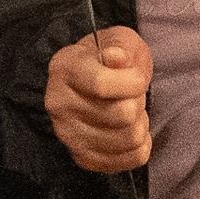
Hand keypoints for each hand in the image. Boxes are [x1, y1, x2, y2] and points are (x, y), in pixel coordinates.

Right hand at [42, 26, 153, 172]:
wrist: (94, 82)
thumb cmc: (111, 60)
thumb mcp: (119, 40)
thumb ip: (120, 47)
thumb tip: (117, 58)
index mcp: (64, 68)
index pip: (101, 84)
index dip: (133, 82)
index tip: (138, 77)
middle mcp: (58, 104)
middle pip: (121, 115)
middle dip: (138, 101)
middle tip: (133, 94)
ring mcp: (67, 134)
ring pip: (129, 139)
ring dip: (141, 123)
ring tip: (131, 111)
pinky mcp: (83, 157)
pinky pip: (131, 158)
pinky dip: (141, 144)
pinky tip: (129, 129)